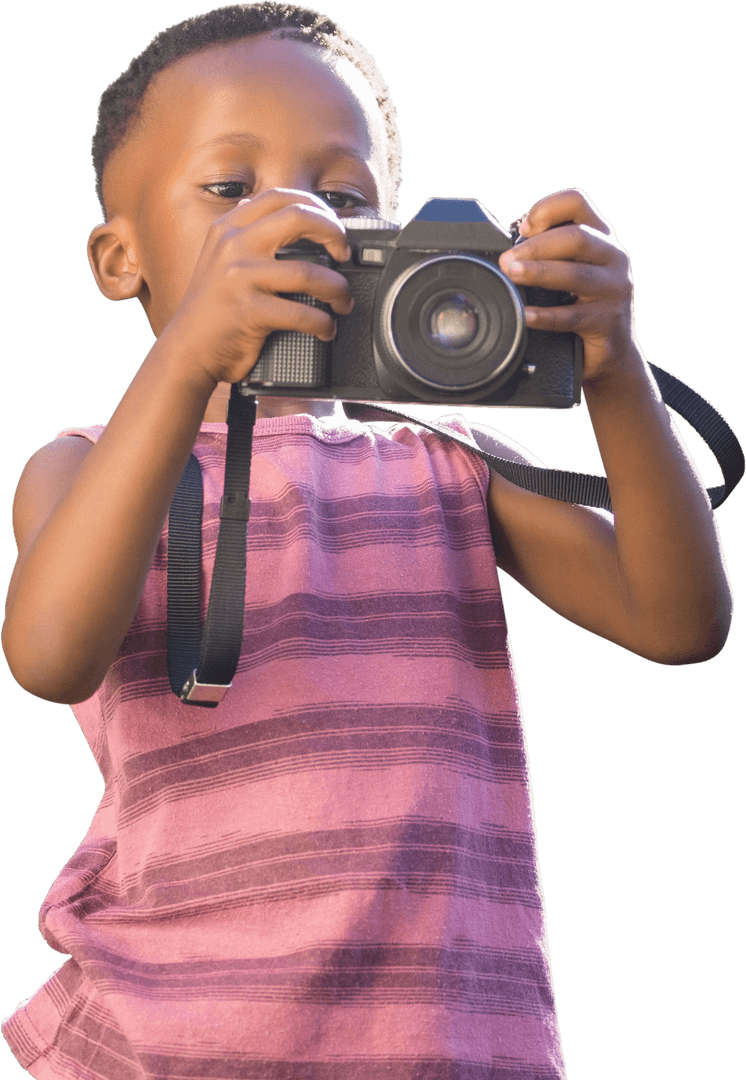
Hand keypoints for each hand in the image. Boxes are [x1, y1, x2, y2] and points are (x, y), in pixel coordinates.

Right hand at [164, 188, 354, 387]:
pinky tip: (326, 329)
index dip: (315, 207)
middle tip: (344, 255)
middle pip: (298, 217)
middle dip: (334, 233)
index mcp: (228, 228)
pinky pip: (301, 313)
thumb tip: (289, 214)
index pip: (280, 197)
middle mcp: (233, 245)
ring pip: (308, 272)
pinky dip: (323, 323)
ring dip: (337, 288)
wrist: (188, 350)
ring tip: (343, 301)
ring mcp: (240, 277)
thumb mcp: (220, 259)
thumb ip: (249, 235)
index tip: (332, 229)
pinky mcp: (249, 311)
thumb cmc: (212, 309)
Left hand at [498, 188, 636, 383]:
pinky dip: (545, 315)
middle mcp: (613, 256)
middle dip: (537, 246)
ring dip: (540, 273)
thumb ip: (549, 251)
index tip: (524, 227)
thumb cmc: (584, 302)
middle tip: (507, 260)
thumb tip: (512, 244)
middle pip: (577, 237)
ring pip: (577, 275)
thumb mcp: (571, 268)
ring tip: (512, 275)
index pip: (578, 202)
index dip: (548, 208)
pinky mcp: (609, 320)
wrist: (613, 348)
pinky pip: (572, 316)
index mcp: (601, 235)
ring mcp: (615, 288)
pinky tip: (526, 316)